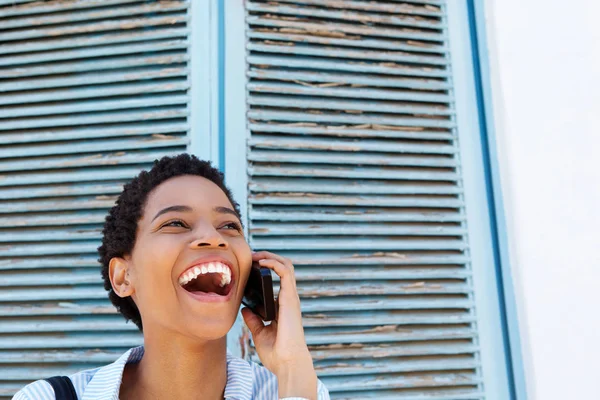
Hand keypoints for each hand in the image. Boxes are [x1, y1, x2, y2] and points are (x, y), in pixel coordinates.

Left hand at [241, 251, 316, 398]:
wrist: (287, 363)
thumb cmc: (276, 353)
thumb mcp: (259, 333)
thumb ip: (253, 320)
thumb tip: (244, 309)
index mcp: (282, 306)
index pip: (278, 279)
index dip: (266, 268)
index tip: (250, 265)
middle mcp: (288, 299)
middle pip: (283, 268)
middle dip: (267, 258)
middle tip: (251, 256)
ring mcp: (290, 297)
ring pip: (286, 265)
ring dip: (270, 256)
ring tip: (256, 255)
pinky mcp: (289, 298)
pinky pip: (285, 272)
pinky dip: (273, 263)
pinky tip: (261, 262)